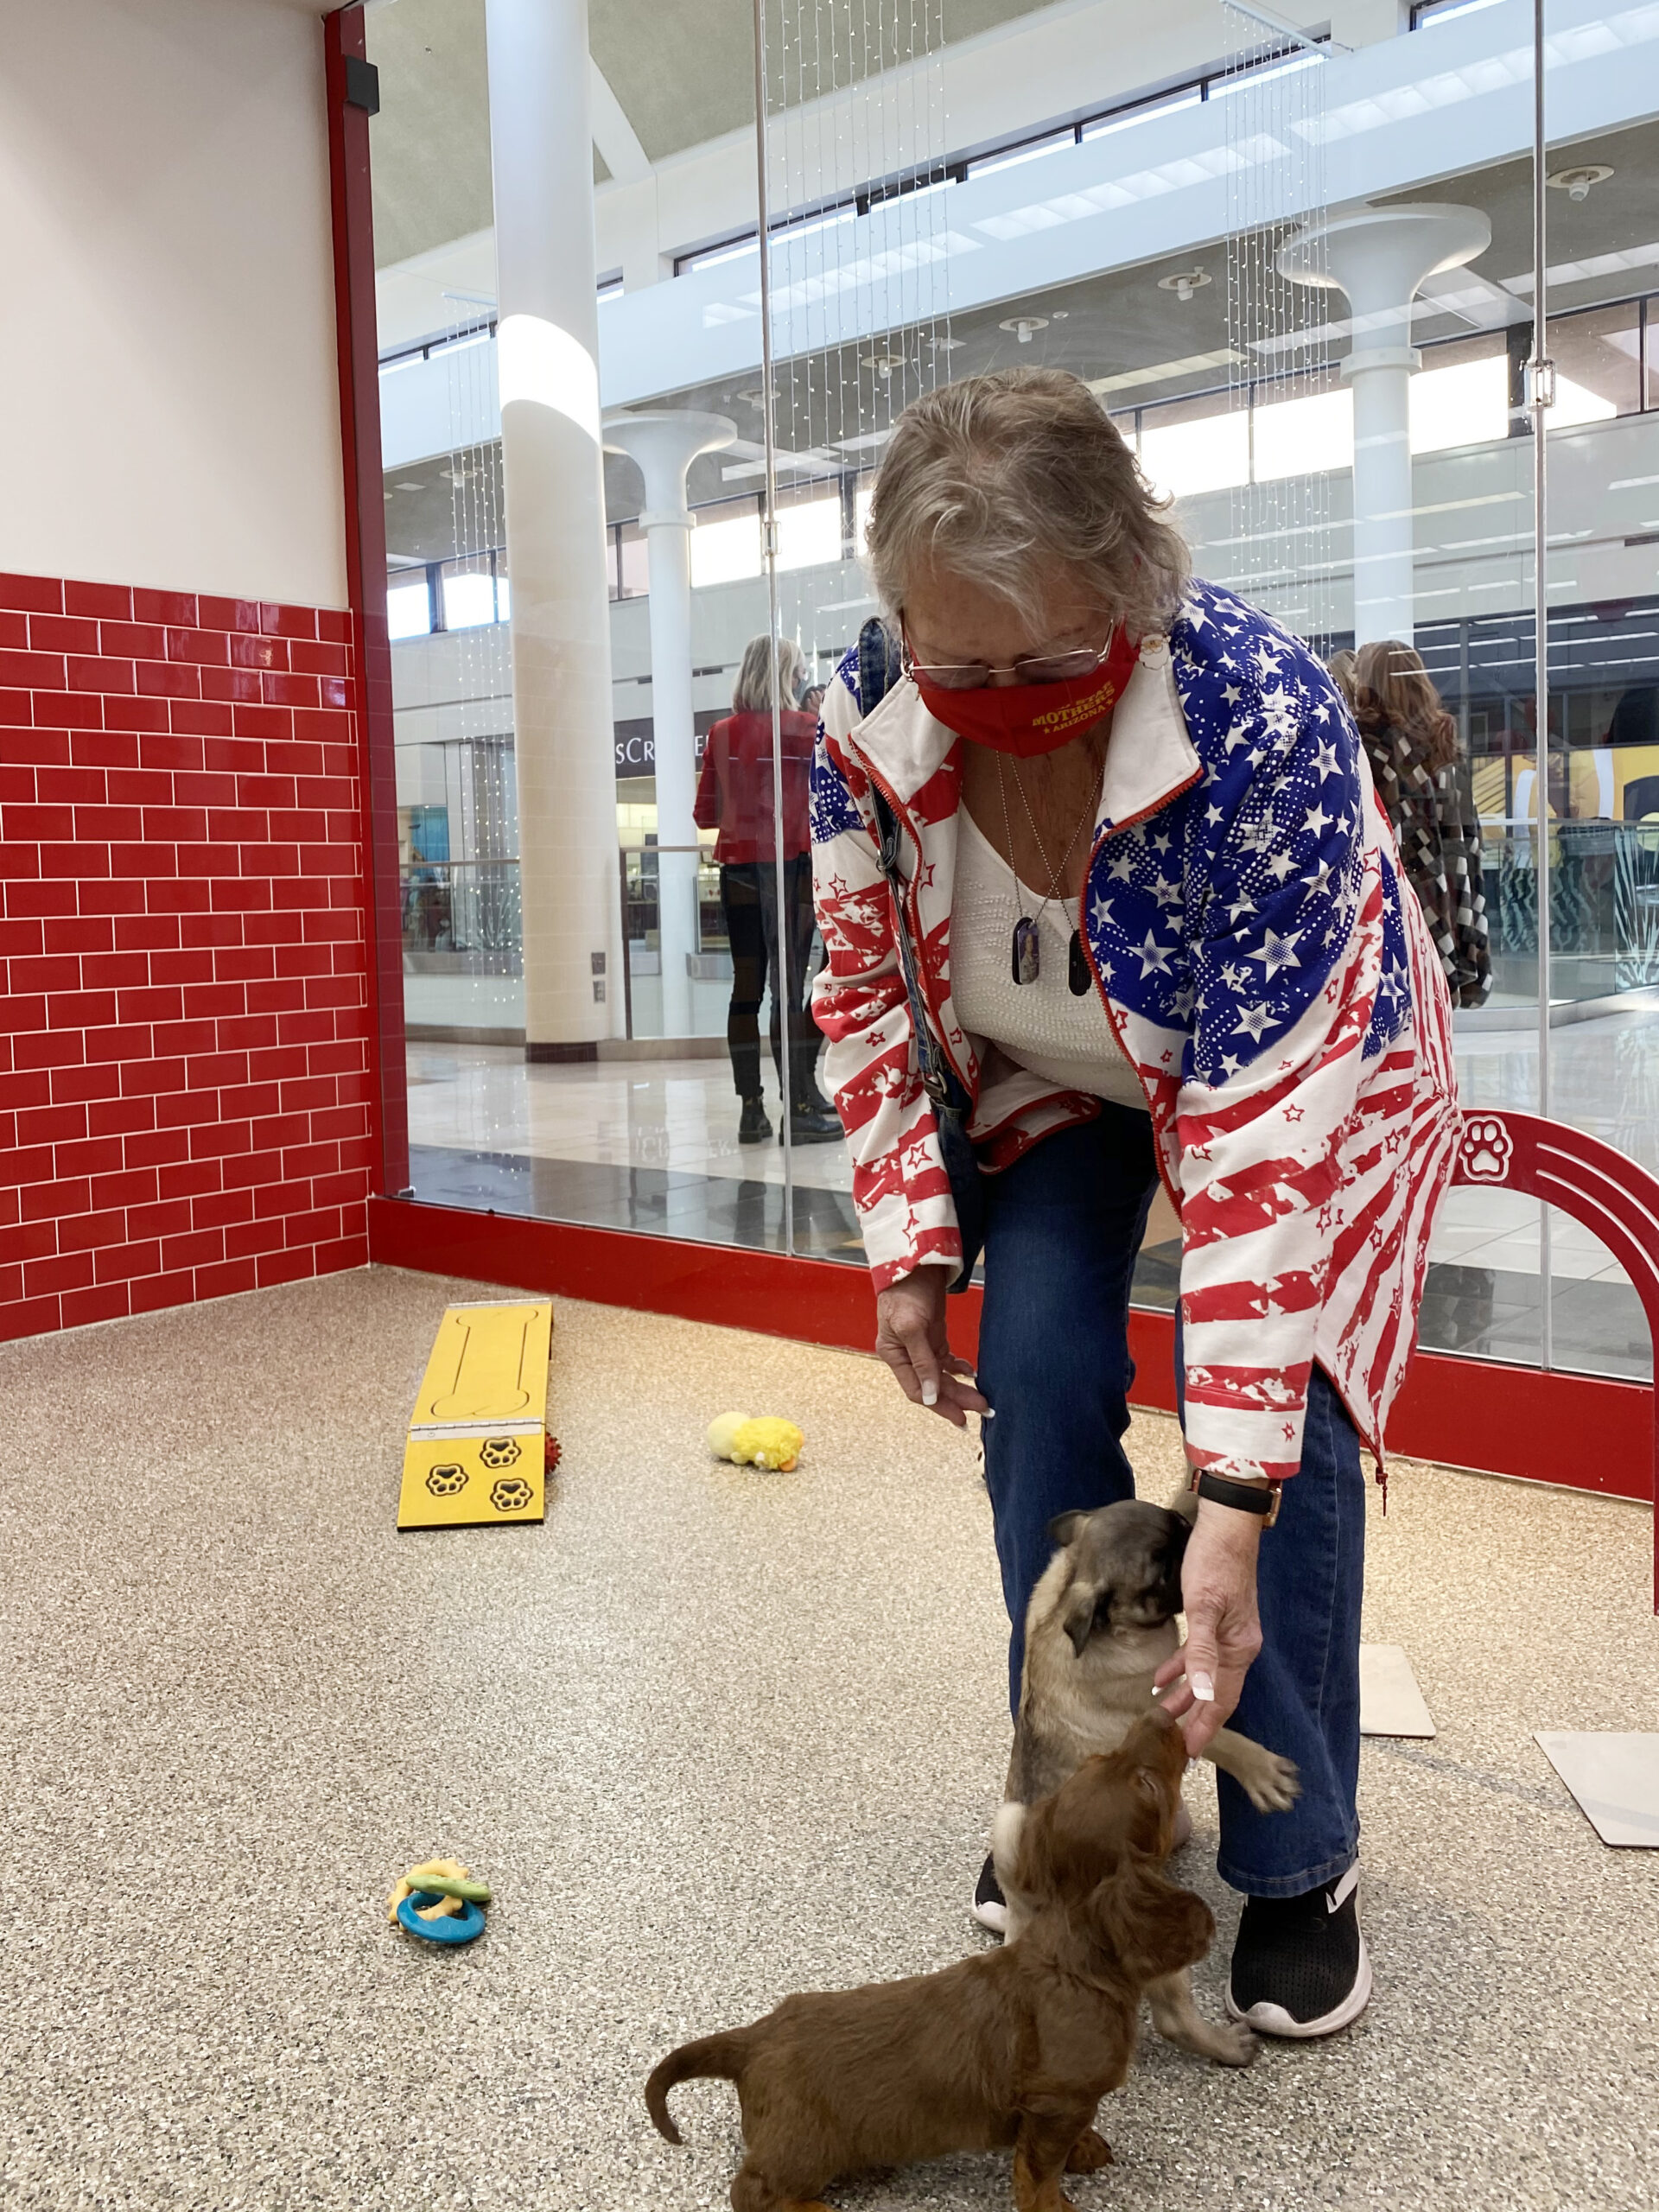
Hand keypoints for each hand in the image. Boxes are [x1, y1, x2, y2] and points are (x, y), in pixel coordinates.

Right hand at [874, 1267, 988, 1427]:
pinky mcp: (933, 1335)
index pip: (917, 1391)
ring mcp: (921, 1346)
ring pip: (942, 1376)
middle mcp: (906, 1355)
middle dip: (956, 1399)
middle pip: (932, 1386)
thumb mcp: (911, 1326)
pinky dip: (959, 1368)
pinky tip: (972, 1374)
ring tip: (981, 1399)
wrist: (916, 1261)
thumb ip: (922, 1362)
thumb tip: (930, 1396)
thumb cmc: (906, 1291)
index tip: (961, 1417)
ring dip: (961, 1388)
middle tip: (981, 1409)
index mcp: (894, 1355)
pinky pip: (946, 1360)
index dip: (939, 1405)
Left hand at [1154, 1498, 1263, 1754]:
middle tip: (1170, 1743)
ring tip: (1159, 1715)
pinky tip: (1161, 1677)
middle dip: (1193, 1717)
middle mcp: (1238, 1645)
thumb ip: (1202, 1652)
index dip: (1206, 1728)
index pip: (1223, 1701)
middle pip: (1215, 1692)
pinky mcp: (1217, 1619)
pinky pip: (1199, 1654)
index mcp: (1239, 1648)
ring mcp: (1229, 1632)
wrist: (1225, 1525)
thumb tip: (1204, 1694)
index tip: (1190, 1754)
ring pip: (1205, 1675)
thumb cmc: (1214, 1561)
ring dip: (1183, 1695)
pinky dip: (1181, 1668)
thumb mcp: (1204, 1606)